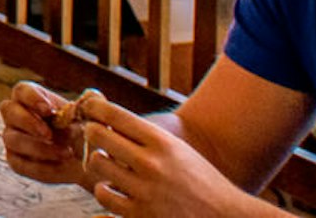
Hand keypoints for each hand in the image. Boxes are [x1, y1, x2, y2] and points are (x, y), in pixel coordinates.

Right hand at [1, 82, 83, 183]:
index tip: (50, 110)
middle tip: (49, 134)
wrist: (88, 162)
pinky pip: (20, 164)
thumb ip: (93, 102)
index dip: (32, 98)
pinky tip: (59, 164)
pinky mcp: (16, 161)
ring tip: (65, 153)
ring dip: (39, 147)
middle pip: (8, 110)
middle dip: (28, 122)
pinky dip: (41, 166)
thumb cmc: (85, 133)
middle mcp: (17, 116)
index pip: (21, 90)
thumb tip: (89, 96)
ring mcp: (14, 138)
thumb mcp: (92, 115)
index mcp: (31, 98)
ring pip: (14, 140)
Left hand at [71, 91, 253, 217]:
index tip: (90, 108)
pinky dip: (105, 191)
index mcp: (162, 142)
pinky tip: (113, 189)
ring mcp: (144, 192)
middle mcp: (151, 164)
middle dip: (93, 133)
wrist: (225, 216)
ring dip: (99, 163)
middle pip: (97, 135)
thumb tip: (105, 119)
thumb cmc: (200, 180)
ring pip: (97, 165)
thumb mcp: (177, 149)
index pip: (114, 114)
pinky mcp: (140, 217)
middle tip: (95, 136)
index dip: (95, 107)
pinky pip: (104, 196)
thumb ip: (145, 137)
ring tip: (108, 165)